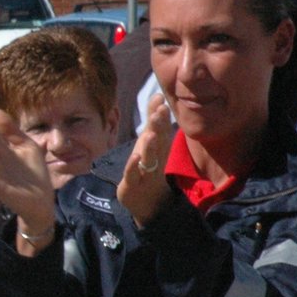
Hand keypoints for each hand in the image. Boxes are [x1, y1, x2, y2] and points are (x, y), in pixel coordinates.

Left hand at [117, 92, 174, 228]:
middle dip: (159, 127)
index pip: (162, 129)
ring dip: (150, 146)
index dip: (162, 116)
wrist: (147, 202)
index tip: (162, 101)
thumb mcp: (149, 141)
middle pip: (159, 142)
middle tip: (160, 112)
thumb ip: (153, 119)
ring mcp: (145, 172)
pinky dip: (134, 166)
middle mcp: (155, 158)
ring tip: (151, 134)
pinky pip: (134, 175)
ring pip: (149, 158)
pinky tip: (135, 157)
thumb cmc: (148, 166)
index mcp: (159, 147)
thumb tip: (158, 95)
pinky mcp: (133, 184)